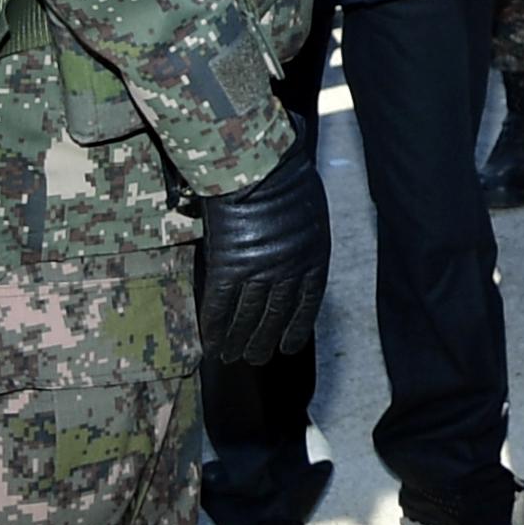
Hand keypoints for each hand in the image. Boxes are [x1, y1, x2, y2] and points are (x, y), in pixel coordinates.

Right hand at [195, 120, 332, 366]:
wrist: (262, 166)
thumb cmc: (288, 177)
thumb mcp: (309, 210)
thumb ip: (301, 237)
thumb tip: (293, 251)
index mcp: (314, 256)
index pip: (307, 304)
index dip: (296, 327)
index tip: (288, 346)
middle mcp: (289, 271)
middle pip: (276, 316)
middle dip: (264, 340)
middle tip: (255, 358)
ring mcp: (259, 271)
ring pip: (247, 317)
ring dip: (237, 340)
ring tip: (230, 357)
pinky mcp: (229, 267)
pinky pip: (220, 305)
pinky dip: (214, 325)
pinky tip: (209, 342)